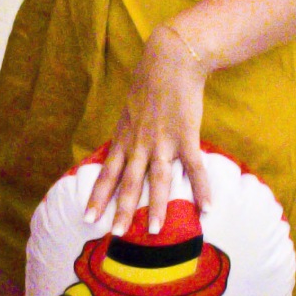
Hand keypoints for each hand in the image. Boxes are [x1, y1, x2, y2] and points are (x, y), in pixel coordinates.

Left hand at [85, 22, 210, 236]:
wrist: (170, 61)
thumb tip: (121, 155)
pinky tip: (207, 209)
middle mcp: (139, 144)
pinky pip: (194, 168)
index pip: (106, 173)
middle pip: (128, 182)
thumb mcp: (129, 113)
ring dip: (155, 206)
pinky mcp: (186, 136)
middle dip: (121, 210)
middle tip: (115, 234)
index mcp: (124, 139)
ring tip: (153, 231)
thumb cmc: (150, 86)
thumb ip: (127, 136)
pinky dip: (202, 189)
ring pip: (156, 180)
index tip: (88, 218)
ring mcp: (162, 141)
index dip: (97, 196)